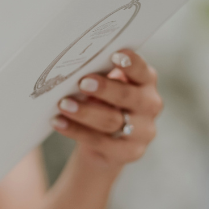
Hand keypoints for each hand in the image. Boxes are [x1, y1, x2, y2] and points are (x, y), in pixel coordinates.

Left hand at [50, 49, 162, 170]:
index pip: (142, 71)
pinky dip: (76, 131)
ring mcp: (144, 131)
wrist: (105, 145)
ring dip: (85, 112)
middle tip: (82, 83)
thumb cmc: (102, 104)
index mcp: (146, 82)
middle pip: (128, 96)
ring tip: (63, 104)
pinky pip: (100, 142)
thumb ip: (99, 76)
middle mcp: (150, 105)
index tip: (114, 55)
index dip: (131, 63)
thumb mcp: (105, 88)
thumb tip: (75, 67)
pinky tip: (58, 122)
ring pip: (112, 120)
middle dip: (104, 89)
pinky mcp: (131, 152)